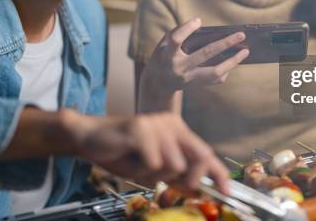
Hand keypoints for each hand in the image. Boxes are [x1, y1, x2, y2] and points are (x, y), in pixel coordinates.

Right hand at [68, 111, 229, 192]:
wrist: (89, 138)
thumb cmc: (121, 153)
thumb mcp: (152, 167)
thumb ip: (175, 174)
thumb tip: (199, 189)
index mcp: (177, 129)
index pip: (205, 151)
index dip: (218, 173)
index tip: (227, 191)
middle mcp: (171, 122)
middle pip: (199, 156)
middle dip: (189, 179)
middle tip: (170, 182)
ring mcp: (157, 124)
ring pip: (174, 165)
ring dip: (155, 175)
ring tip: (138, 165)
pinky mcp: (142, 129)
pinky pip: (154, 163)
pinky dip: (141, 170)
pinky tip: (129, 159)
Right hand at [141, 18, 248, 95]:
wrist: (158, 83)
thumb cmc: (163, 56)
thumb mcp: (164, 44)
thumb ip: (178, 33)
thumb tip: (203, 26)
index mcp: (167, 55)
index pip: (176, 40)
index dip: (187, 29)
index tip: (199, 21)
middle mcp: (178, 68)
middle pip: (205, 54)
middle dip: (224, 43)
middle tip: (240, 34)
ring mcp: (188, 79)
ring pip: (215, 72)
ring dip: (232, 61)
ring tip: (245, 51)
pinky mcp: (196, 85)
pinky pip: (215, 79)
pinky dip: (225, 70)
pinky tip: (232, 62)